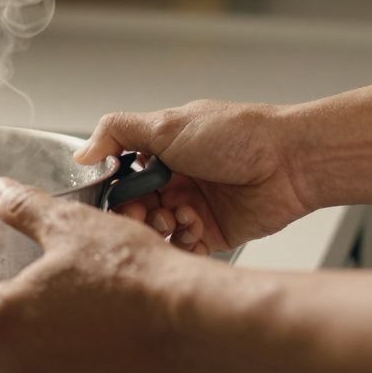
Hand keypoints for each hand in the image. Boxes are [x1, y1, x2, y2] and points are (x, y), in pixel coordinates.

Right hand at [77, 100, 313, 252]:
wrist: (290, 160)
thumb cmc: (237, 134)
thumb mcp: (166, 123)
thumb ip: (116, 133)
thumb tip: (81, 153)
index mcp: (161, 153)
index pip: (121, 179)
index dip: (114, 193)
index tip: (115, 199)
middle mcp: (175, 180)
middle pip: (135, 209)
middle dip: (136, 215)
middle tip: (146, 213)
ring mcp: (194, 207)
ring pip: (157, 231)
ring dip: (161, 227)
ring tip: (177, 217)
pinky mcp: (214, 233)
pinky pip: (185, 249)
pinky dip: (183, 244)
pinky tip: (193, 229)